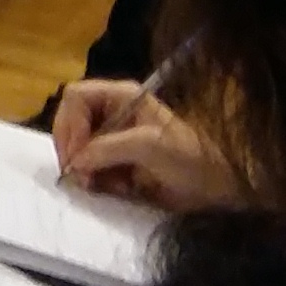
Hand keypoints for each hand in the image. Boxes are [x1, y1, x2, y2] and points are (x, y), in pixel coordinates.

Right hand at [51, 81, 245, 212]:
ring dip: (84, 169)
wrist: (215, 187)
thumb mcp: (148, 146)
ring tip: (100, 186)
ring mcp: (112, 137)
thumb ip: (107, 148)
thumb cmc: (187, 158)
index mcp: (120, 96)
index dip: (70, 124)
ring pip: (77, 148)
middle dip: (72, 150)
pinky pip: (90, 167)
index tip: (76, 156)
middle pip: (70, 122)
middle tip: (79, 178)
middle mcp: (111, 112)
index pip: (76, 97)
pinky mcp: (116, 161)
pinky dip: (95, 180)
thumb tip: (74, 162)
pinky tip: (115, 189)